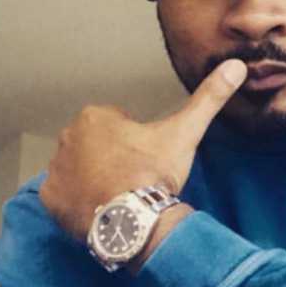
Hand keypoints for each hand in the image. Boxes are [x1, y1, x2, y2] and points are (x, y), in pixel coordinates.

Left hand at [39, 59, 247, 241]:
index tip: (147, 162)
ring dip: (94, 181)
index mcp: (95, 117)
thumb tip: (235, 66)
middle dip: (111, 161)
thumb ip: (208, 98)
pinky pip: (62, 197)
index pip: (117, 128)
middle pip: (95, 149)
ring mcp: (56, 170)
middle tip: (134, 181)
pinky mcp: (50, 199)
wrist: (134, 220)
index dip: (136, 145)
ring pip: (78, 172)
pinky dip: (77, 204)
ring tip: (120, 198)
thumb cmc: (154, 174)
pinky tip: (100, 210)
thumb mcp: (184, 133)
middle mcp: (68, 138)